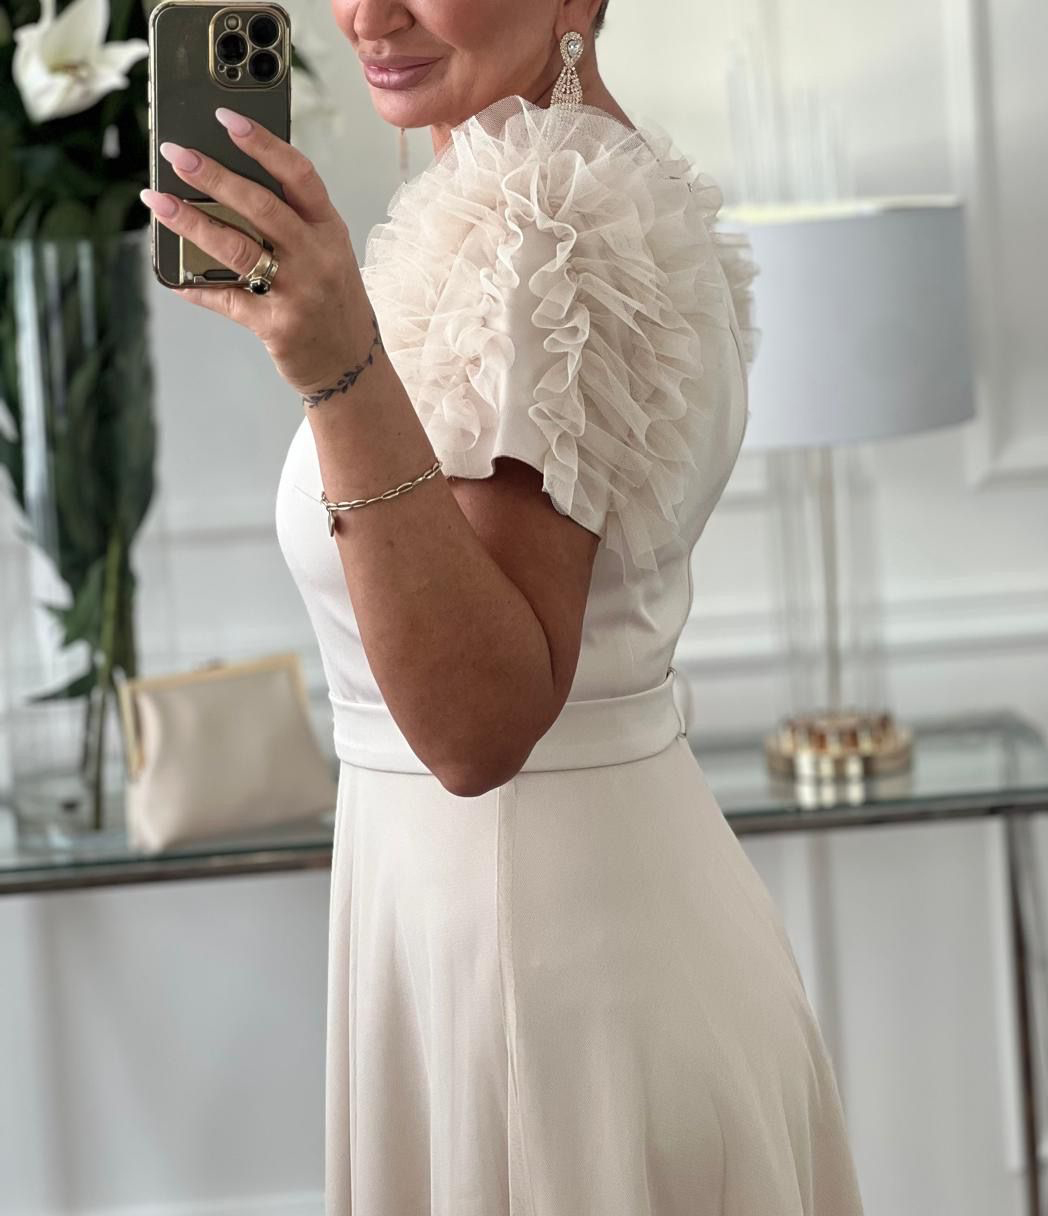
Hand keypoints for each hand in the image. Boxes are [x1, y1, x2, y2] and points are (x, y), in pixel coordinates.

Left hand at [141, 108, 372, 398]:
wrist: (351, 365)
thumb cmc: (332, 303)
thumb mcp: (326, 254)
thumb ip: (291, 222)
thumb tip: (225, 187)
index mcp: (329, 231)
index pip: (298, 175)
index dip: (262, 144)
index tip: (226, 119)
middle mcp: (317, 258)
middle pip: (261, 205)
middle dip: (214, 175)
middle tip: (176, 154)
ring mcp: (298, 292)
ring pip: (237, 248)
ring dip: (191, 222)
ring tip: (158, 202)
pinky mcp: (277, 326)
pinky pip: (227, 300)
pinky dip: (195, 287)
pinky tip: (172, 277)